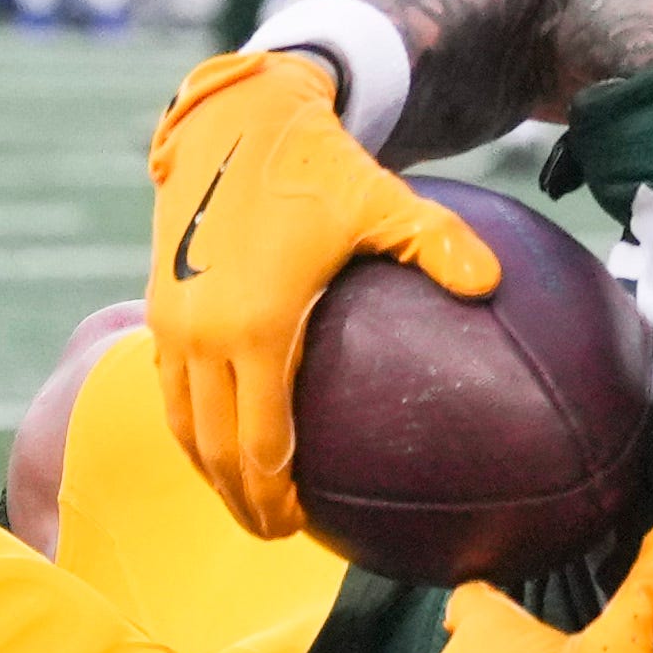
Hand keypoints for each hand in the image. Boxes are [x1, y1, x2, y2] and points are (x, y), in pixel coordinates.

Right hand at [141, 42, 497, 539]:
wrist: (232, 118)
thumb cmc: (316, 162)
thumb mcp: (384, 198)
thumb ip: (439, 244)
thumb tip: (495, 284)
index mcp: (256, 324)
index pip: (260, 442)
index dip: (275, 496)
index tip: (301, 527)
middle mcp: (201, 332)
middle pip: (214, 450)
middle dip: (241, 503)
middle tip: (275, 533)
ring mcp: (171, 321)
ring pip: (182, 425)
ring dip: (209, 472)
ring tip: (244, 501)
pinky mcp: (157, 304)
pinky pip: (167, 388)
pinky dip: (191, 426)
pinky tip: (221, 438)